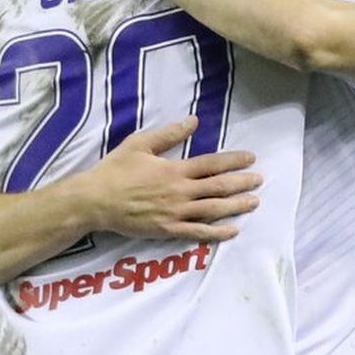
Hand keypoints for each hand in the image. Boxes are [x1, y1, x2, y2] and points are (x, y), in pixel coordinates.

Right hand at [73, 116, 262, 241]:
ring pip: (213, 210)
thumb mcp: (140, 143)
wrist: (95, 201)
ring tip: (254, 202)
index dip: (233, 161)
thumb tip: (194, 121)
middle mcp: (180, 192)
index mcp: (174, 169)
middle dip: (242, 183)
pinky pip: (198, 233)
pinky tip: (233, 230)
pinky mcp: (168, 230)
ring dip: (236, 206)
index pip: (212, 164)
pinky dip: (217, 232)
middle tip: (259, 180)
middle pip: (218, 187)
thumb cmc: (116, 170)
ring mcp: (176, 213)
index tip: (250, 159)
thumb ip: (169, 134)